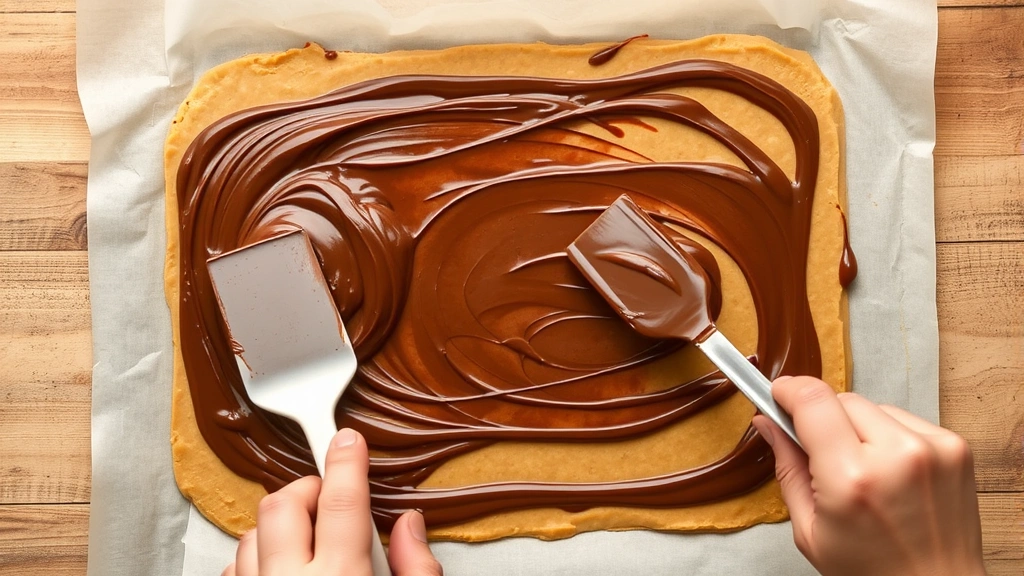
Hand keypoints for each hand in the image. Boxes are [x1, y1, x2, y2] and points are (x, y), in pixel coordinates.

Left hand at [223, 428, 442, 575]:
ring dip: (280, 529)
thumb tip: (409, 523)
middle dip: (308, 492)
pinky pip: (234, 567)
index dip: (346, 464)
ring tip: (308, 544)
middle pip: (283, 507)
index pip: (341, 504)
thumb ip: (416, 569)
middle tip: (331, 503)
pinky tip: (282, 569)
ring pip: (252, 534)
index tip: (348, 440)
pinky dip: (258, 560)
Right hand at [752, 376, 985, 575]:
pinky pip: (905, 420)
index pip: (813, 401)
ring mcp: (932, 448)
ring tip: (863, 470)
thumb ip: (787, 468)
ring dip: (859, 428)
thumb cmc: (872, 572)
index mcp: (851, 479)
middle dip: (823, 419)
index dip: (789, 391)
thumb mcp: (809, 530)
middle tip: (822, 453)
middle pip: (841, 399)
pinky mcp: (955, 447)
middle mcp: (897, 455)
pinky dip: (890, 437)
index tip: (778, 394)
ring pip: (874, 407)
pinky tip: (890, 471)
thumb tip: (767, 422)